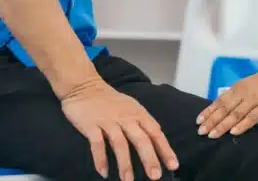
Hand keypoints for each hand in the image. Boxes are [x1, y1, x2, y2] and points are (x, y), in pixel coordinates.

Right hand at [60, 78, 177, 180]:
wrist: (84, 86)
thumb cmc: (111, 101)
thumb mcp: (131, 108)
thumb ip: (143, 124)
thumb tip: (157, 145)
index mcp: (138, 113)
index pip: (155, 132)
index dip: (165, 149)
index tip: (173, 165)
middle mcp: (126, 117)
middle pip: (141, 139)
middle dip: (149, 158)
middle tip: (155, 176)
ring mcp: (108, 121)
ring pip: (119, 143)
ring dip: (125, 163)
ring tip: (128, 180)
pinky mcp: (91, 124)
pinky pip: (97, 143)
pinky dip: (100, 158)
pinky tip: (104, 172)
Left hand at [196, 56, 257, 137]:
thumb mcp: (251, 85)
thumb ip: (240, 96)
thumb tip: (226, 108)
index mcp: (239, 87)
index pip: (220, 100)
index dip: (209, 111)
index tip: (198, 120)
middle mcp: (244, 93)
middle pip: (224, 108)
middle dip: (212, 120)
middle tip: (201, 131)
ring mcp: (255, 100)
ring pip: (235, 114)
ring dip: (222, 125)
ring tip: (212, 134)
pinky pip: (252, 117)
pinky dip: (242, 125)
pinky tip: (233, 132)